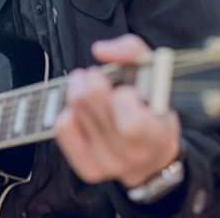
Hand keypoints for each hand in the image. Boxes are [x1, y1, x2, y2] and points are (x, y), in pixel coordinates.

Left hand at [54, 35, 180, 187]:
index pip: (130, 119)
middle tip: (95, 74)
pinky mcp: (88, 168)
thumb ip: (132, 51)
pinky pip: (63, 128)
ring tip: (87, 85)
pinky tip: (80, 109)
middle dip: (92, 80)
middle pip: (91, 103)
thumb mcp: (155, 74)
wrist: (152, 157)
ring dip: (78, 90)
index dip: (124, 95)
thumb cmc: (153, 109)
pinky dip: (68, 111)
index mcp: (155, 134)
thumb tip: (100, 50)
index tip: (126, 88)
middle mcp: (130, 155)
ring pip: (75, 111)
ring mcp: (107, 164)